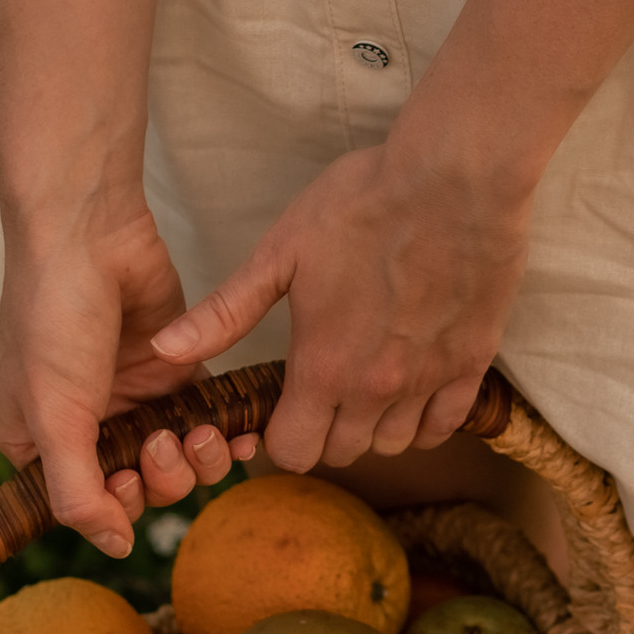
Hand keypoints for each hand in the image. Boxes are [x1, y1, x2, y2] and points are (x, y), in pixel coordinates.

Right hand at [0, 195, 255, 557]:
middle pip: (140, 489)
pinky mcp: (175, 371)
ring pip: (180, 461)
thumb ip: (78, 492)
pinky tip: (242, 437)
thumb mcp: (56, 416)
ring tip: (201, 432)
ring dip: (197, 460)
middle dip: (163, 478)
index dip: (114, 505)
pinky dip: (226, 434)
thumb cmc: (55, 318)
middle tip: (165, 444)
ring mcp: (132, 397)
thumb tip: (115, 547)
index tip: (126, 479)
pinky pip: (206, 421)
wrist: (87, 230)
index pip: (83, 505)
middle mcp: (84, 426)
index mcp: (37, 441)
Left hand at [150, 138, 531, 470]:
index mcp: (324, 368)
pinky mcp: (471, 365)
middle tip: (322, 390)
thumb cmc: (363, 204)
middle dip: (324, 432)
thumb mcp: (282, 252)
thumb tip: (163, 350)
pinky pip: (443, 426)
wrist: (455, 179)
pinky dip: (423, 419)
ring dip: (373, 427)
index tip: (282, 407)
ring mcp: (427, 381)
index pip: (293, 453)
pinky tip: (411, 385)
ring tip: (365, 385)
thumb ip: (226, 312)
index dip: (280, 437)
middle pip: (343, 454)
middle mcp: (376, 389)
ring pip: (393, 445)